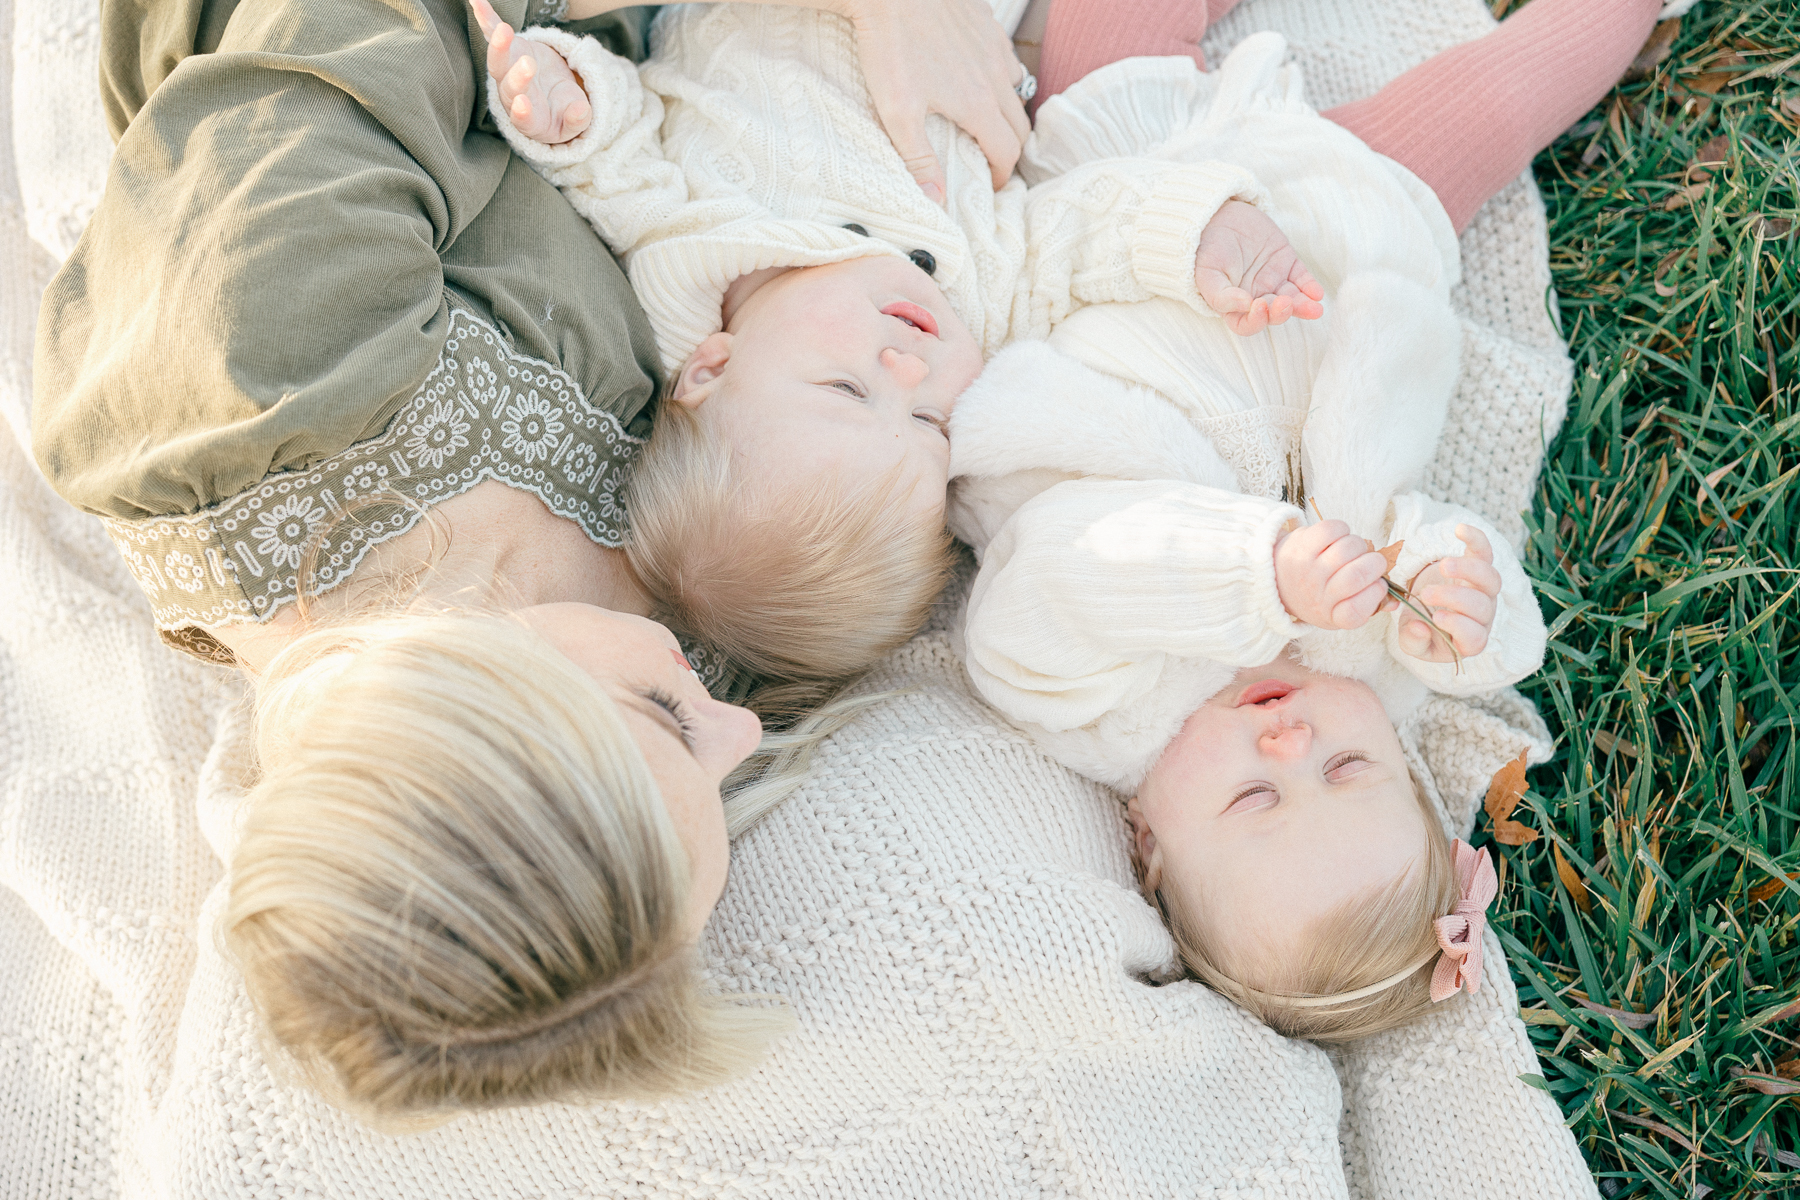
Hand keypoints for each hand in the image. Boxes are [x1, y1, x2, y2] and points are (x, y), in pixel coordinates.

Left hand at [473, 0, 592, 144]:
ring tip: (503, 30)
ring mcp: (507, 73)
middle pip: (509, 88)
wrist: (552, 95)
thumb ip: (576, 120)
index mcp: (532, 119)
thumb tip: (581, 110)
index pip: (523, 119)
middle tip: (529, 64)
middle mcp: (513, 97)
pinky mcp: (508, 50)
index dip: (521, 113)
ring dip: (498, 47)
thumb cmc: (564, 112)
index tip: (522, 104)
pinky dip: (485, 19)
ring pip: (498, 62)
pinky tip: (477, 3)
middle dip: (517, 77)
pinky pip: (491, 35)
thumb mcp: (575, 121)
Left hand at [845, 0, 1030, 202]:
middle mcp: (996, 75)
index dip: (1002, 176)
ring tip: (985, 121)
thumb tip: (937, 201)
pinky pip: (1006, 55)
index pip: (1008, 152)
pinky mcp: (985, 22)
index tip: (991, 185)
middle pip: (1020, 124)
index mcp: (978, 104)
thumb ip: (919, 159)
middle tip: (990, 161)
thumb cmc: (889, 48)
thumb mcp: (897, 112)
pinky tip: (977, 74)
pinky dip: (1001, 74)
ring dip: (1008, 111)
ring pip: (1017, 87)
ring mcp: (994, 45)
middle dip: (1009, 149)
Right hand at [1194, 200, 1325, 335]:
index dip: (1256, 322)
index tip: (1258, 306)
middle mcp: (1254, 297)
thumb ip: (1220, 295)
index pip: (1247, 324)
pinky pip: (1301, 278)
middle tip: (1285, 303)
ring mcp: (1272, 280)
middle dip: (1282, 312)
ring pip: (1291, 299)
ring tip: (1315, 308)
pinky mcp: (1286, 262)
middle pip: (1272, 313)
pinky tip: (1316, 293)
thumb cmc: (1205, 249)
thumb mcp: (1206, 273)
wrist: (1216, 216)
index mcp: (1233, 305)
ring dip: (1303, 305)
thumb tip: (1245, 305)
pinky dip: (1310, 286)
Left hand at [1274, 518, 1390, 629]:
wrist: (1280, 581)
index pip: (1357, 611)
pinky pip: (1332, 528)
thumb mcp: (1342, 611)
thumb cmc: (1321, 596)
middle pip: (1357, 576)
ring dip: (1359, 545)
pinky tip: (1338, 538)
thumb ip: (1371, 606)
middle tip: (1371, 562)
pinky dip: (1343, 529)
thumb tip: (1394, 601)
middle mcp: (1316, 595)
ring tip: (1352, 551)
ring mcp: (1307, 569)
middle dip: (1375, 564)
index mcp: (1330, 616)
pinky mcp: (1301, 544)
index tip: (1377, 585)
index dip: (1376, 593)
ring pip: (1349, 548)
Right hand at [1397, 524, 1501, 662]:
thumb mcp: (1411, 642)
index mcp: (1469, 640)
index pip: (1475, 636)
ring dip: (1469, 570)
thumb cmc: (1422, 628)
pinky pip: (1485, 552)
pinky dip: (1476, 539)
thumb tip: (1419, 627)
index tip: (1436, 617)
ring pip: (1491, 580)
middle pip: (1481, 606)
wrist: (1428, 608)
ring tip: (1443, 566)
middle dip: (1455, 598)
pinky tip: (1460, 529)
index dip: (1459, 626)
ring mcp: (1485, 591)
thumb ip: (1413, 641)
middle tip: (1426, 594)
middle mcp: (1483, 616)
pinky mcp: (1480, 567)